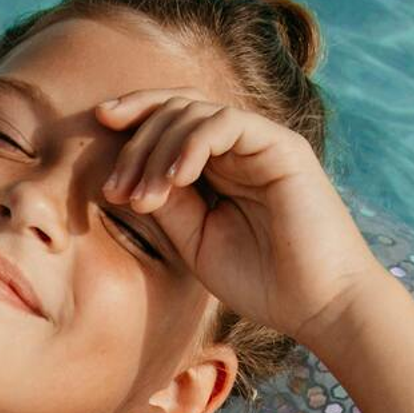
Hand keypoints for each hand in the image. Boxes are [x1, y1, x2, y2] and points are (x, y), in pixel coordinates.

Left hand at [96, 87, 383, 342]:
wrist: (318, 306)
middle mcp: (238, 146)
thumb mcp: (193, 240)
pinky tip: (175, 180)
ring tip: (142, 197)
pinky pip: (227, 123)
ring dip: (156, 151)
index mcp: (217, 164)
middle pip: (174, 106)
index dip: (132, 117)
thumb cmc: (259, 280)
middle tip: (115, 189)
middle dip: (134, 142)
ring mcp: (260, 143)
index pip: (169, 119)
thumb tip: (124, 175)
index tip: (95, 128)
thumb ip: (164, 203)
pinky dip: (192, 144)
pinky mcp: (282, 147)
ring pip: (193, 111)